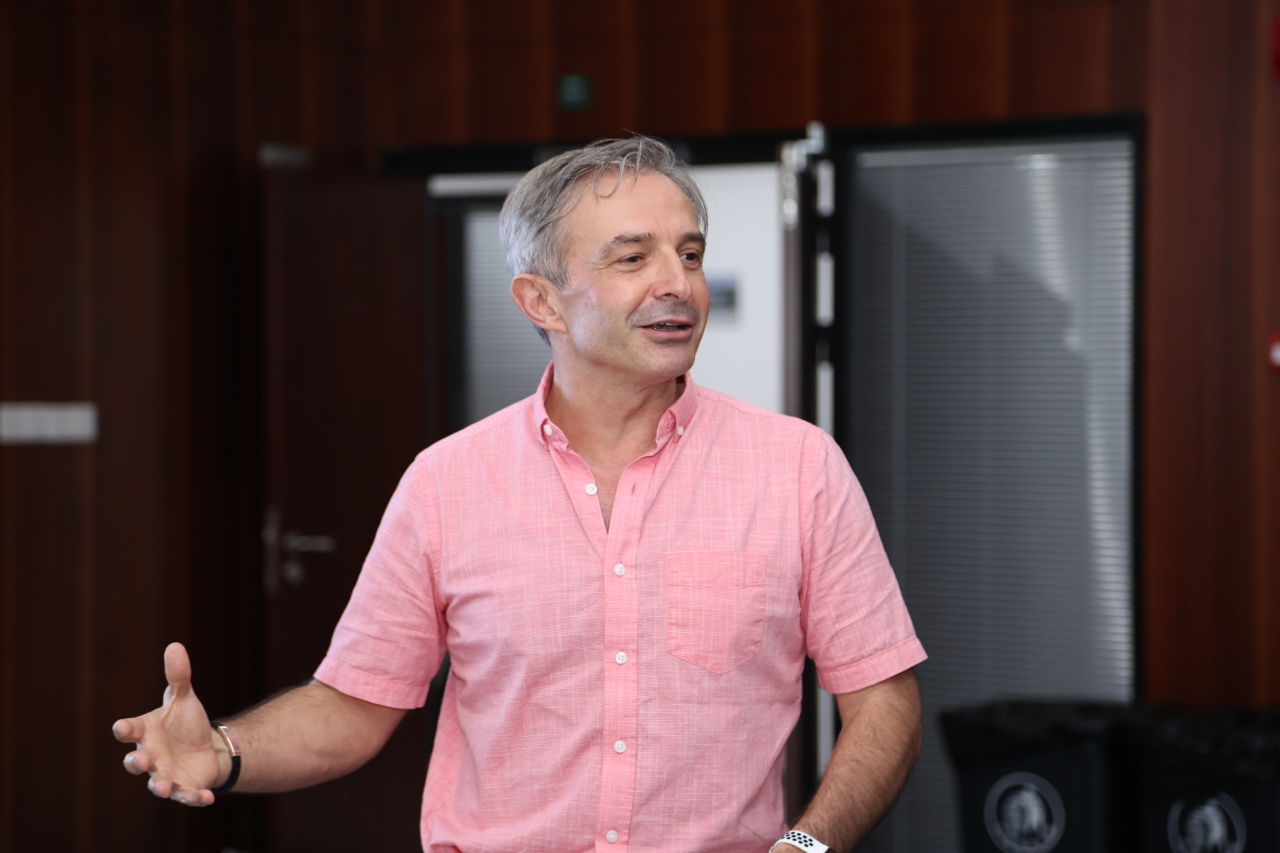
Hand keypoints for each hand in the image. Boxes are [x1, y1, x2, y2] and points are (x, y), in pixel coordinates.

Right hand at [112, 642, 224, 805]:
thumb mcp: (184, 698)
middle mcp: (151, 756)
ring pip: (157, 784)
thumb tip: (175, 645)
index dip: (125, 729)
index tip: (121, 727)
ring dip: (159, 786)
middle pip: (136, 762)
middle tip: (141, 759)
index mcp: (147, 732)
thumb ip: (179, 676)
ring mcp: (166, 774)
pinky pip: (188, 796)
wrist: (206, 747)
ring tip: (163, 788)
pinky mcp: (185, 787)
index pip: (130, 730)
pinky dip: (195, 798)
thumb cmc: (186, 722)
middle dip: (136, 762)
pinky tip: (207, 798)